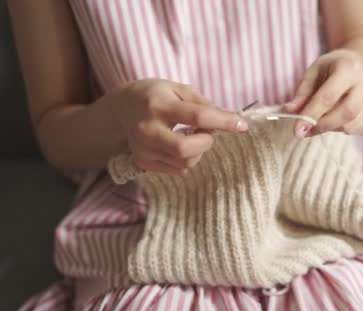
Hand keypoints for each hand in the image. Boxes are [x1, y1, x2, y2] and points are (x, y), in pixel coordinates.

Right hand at [110, 79, 247, 173]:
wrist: (120, 110)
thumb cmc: (154, 96)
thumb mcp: (177, 88)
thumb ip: (203, 103)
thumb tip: (229, 118)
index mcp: (159, 105)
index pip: (197, 116)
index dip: (223, 121)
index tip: (242, 125)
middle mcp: (148, 129)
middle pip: (186, 149)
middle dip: (205, 142)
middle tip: (206, 132)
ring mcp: (144, 149)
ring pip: (185, 162)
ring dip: (198, 151)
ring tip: (191, 135)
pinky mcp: (144, 163)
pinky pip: (178, 169)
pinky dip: (187, 159)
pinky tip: (179, 144)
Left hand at [284, 49, 362, 136]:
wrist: (362, 63)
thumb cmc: (333, 68)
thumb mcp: (314, 72)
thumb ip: (302, 93)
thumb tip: (289, 111)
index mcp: (349, 67)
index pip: (329, 96)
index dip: (311, 114)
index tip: (297, 130)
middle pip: (346, 113)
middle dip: (323, 125)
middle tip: (306, 131)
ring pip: (352, 124)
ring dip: (331, 129)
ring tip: (319, 123)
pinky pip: (358, 128)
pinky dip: (342, 129)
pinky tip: (335, 119)